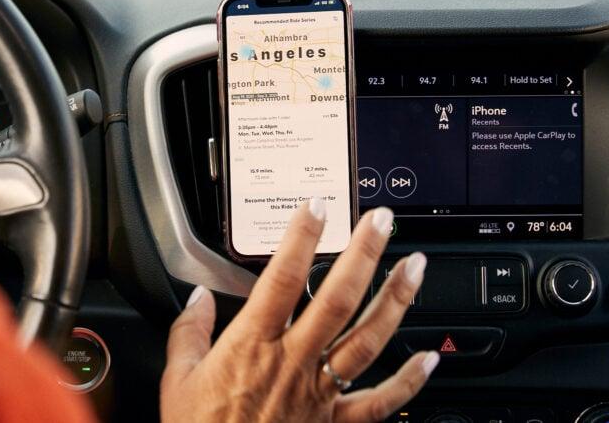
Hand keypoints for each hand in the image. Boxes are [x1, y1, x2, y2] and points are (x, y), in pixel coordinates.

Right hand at [160, 199, 435, 422]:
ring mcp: (319, 393)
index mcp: (252, 346)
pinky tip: (430, 359)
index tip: (317, 206)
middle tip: (382, 221)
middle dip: (363, 254)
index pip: (283, 278)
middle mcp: (293, 363)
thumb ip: (188, 333)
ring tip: (415, 267)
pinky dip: (409, 383)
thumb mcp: (177, 381)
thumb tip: (198, 298)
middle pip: (338, 299)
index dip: (302, 237)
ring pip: (368, 340)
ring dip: (396, 301)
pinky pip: (379, 404)